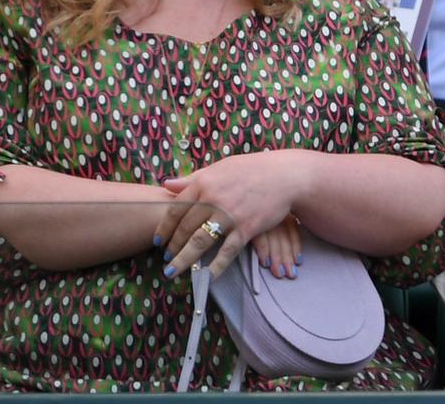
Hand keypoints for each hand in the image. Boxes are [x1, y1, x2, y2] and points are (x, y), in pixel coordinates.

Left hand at [155, 151, 305, 277]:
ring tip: (173, 272)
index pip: (175, 209)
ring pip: (199, 242)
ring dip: (183, 260)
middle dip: (172, 247)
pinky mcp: (246, 228)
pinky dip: (215, 267)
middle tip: (166, 259)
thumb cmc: (253, 169)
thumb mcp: (221, 168)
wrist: (285, 175)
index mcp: (204, 183)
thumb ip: (193, 178)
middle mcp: (213, 199)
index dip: (164, 228)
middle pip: (184, 228)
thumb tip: (166, 184)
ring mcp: (229, 215)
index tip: (158, 241)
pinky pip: (227, 252)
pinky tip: (206, 277)